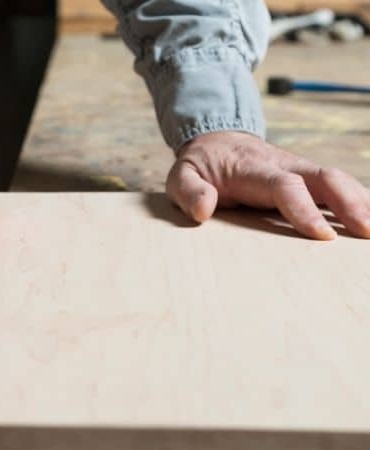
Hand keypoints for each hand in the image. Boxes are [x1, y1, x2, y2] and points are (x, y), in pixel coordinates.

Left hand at [166, 131, 369, 239]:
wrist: (216, 138)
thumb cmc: (200, 165)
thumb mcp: (181, 176)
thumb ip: (189, 191)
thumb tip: (203, 210)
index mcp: (253, 169)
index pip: (285, 186)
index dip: (304, 210)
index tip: (322, 235)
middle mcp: (284, 165)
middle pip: (325, 177)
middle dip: (350, 202)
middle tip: (367, 231)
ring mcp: (300, 169)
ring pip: (339, 179)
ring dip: (362, 201)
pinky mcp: (308, 177)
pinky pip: (339, 186)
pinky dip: (360, 199)